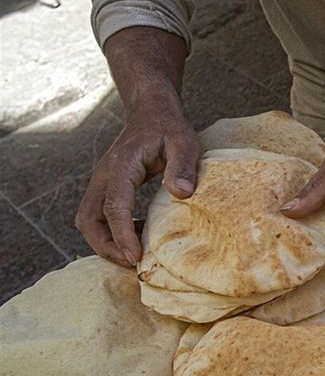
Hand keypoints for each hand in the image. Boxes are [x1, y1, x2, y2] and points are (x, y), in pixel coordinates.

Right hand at [76, 104, 199, 266]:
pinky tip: (139, 235)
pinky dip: (112, 231)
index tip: (136, 257)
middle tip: (132, 263)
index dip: (122, 236)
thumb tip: (181, 194)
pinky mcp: (107, 186)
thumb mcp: (184, 143)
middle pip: (88, 219)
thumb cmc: (169, 127)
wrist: (151, 111)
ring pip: (89, 219)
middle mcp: (104, 175)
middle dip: (105, 246)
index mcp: (122, 166)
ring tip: (135, 255)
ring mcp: (102, 181)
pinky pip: (99, 215)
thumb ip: (184, 167)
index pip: (114, 207)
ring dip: (105, 241)